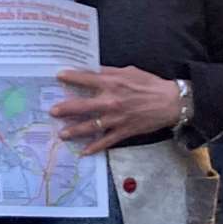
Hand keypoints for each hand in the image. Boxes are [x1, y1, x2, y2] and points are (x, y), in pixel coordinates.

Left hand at [51, 66, 180, 154]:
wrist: (169, 102)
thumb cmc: (150, 84)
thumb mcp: (130, 72)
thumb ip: (110, 72)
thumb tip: (94, 71)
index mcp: (112, 83)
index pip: (87, 79)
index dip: (71, 77)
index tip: (59, 76)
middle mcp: (111, 101)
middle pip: (82, 106)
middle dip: (65, 109)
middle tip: (53, 111)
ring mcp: (116, 118)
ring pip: (90, 126)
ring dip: (74, 131)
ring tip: (62, 134)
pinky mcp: (123, 131)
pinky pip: (105, 141)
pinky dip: (94, 147)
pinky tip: (83, 152)